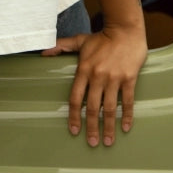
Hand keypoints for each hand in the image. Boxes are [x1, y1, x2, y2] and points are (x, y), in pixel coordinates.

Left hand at [43, 24, 146, 146]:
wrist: (125, 29)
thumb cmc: (102, 37)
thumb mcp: (80, 41)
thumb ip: (61, 46)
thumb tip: (43, 51)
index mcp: (84, 70)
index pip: (75, 98)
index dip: (74, 116)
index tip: (74, 130)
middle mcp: (98, 76)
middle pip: (92, 107)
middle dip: (91, 127)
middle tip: (91, 143)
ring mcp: (114, 78)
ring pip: (110, 108)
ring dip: (108, 127)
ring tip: (108, 142)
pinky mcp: (129, 78)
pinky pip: (128, 101)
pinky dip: (127, 115)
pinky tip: (125, 128)